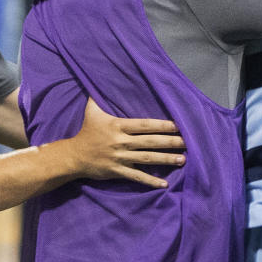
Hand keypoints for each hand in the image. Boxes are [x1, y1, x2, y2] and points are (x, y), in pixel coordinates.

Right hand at [68, 97, 185, 187]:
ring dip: (166, 160)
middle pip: (150, 142)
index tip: (178, 126)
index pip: (144, 125)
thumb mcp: (92, 111)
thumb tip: (100, 77)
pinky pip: (137, 177)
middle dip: (169, 142)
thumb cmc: (86, 131)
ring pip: (147, 159)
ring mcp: (120, 158)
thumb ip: (99, 96)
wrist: (74, 156)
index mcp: (118, 126)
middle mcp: (121, 142)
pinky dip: (150, 181)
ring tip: (182, 159)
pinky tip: (164, 184)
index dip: (161, 125)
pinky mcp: (118, 171)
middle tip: (187, 142)